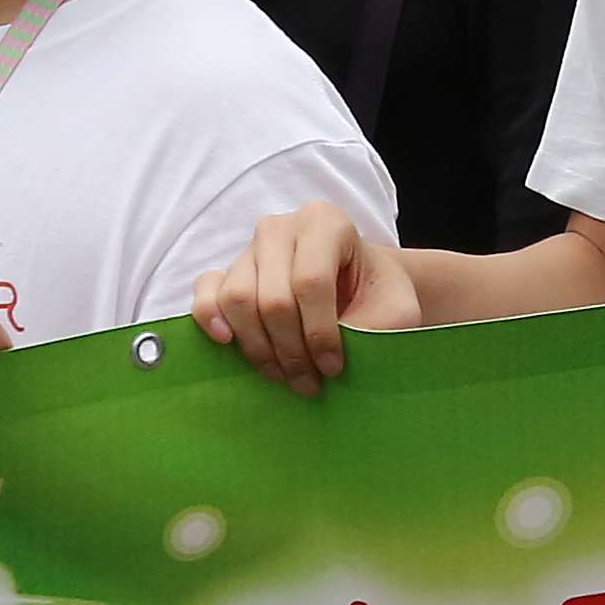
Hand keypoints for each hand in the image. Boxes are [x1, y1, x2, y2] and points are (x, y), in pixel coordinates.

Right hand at [193, 198, 422, 394]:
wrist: (364, 288)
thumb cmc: (380, 296)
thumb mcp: (398, 310)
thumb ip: (375, 328)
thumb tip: (331, 361)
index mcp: (326, 222)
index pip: (311, 282)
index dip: (319, 333)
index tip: (333, 368)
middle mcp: (281, 228)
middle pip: (273, 298)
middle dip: (291, 350)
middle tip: (309, 382)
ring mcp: (250, 248)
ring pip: (238, 299)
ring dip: (259, 347)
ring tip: (284, 374)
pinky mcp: (227, 269)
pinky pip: (207, 290)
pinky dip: (210, 317)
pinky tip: (227, 341)